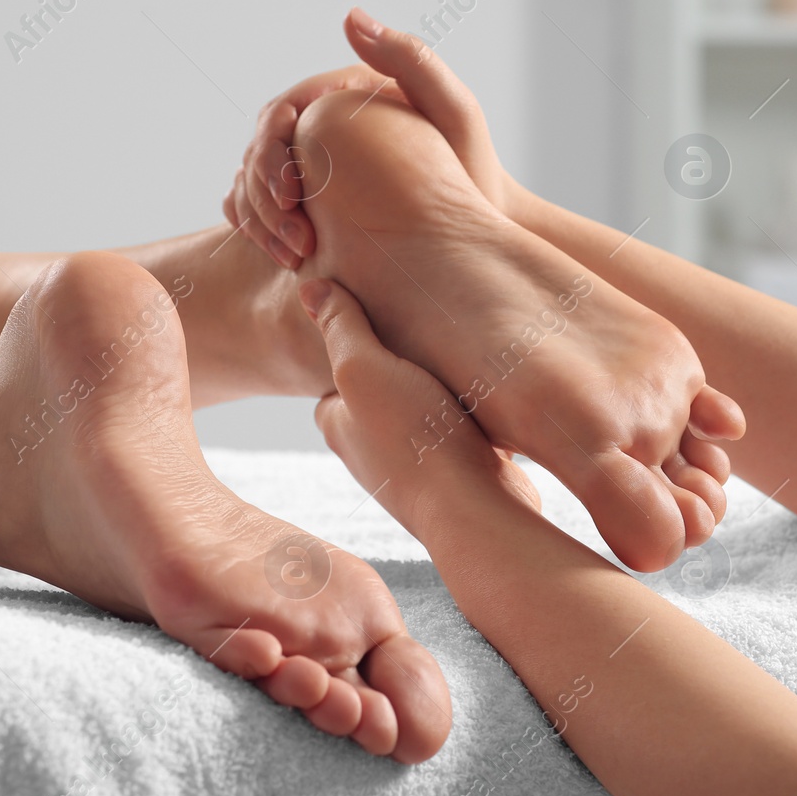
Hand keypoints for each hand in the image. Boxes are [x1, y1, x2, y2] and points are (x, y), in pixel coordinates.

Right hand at [226, 7, 509, 269]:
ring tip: (293, 255)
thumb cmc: (474, 169)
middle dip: (263, 192)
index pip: (281, 112)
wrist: (477, 230)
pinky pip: (262, 211)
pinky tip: (286, 259)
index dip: (271, 150)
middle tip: (293, 236)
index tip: (289, 194)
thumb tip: (350, 17)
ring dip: (259, 218)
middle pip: (260, 148)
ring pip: (253, 182)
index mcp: (343, 94)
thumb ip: (410, 59)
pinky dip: (260, 232)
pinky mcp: (308, 203)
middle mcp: (321, 124)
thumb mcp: (453, 110)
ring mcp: (311, 165)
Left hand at [300, 279, 540, 527]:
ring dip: (443, 393)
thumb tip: (308, 285)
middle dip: (407, 368)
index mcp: (338, 426)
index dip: (362, 344)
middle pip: (384, 389)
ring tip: (463, 371)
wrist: (476, 509)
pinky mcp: (455, 474)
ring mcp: (413, 466)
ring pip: (424, 411)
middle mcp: (369, 451)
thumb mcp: (366, 368)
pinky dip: (471, 418)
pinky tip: (488, 405)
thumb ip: (341, 327)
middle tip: (432, 340)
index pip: (339, 371)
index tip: (388, 323)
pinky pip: (459, 432)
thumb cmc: (416, 438)